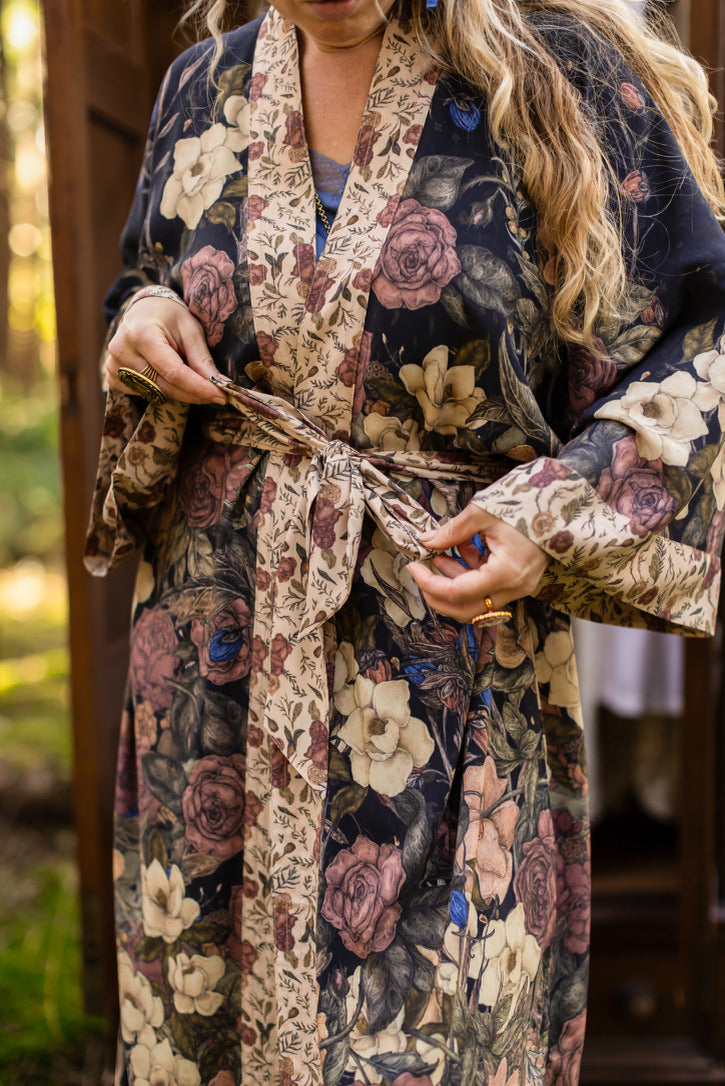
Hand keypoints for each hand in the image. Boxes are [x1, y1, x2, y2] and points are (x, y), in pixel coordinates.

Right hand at [105, 297, 226, 404]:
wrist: (144, 310)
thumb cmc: (169, 317)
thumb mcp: (191, 330)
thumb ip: (202, 360)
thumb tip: (220, 387)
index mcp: (142, 334)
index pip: (173, 373)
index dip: (198, 388)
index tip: (220, 396)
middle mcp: (121, 350)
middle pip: (164, 387)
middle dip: (193, 393)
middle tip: (216, 394)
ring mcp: (113, 365)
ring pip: (155, 393)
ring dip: (179, 392)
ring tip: (190, 377)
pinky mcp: (112, 375)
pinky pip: (142, 394)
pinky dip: (161, 391)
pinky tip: (167, 377)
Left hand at [407, 504, 548, 622]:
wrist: (562, 501)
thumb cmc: (528, 503)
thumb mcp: (483, 512)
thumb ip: (452, 531)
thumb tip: (428, 541)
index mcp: (506, 573)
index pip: (458, 593)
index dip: (430, 583)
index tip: (414, 567)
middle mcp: (515, 587)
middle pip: (468, 610)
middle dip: (439, 595)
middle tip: (422, 575)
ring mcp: (520, 585)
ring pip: (478, 600)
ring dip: (455, 581)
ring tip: (440, 554)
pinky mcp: (521, 579)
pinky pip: (489, 587)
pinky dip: (471, 573)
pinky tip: (463, 549)